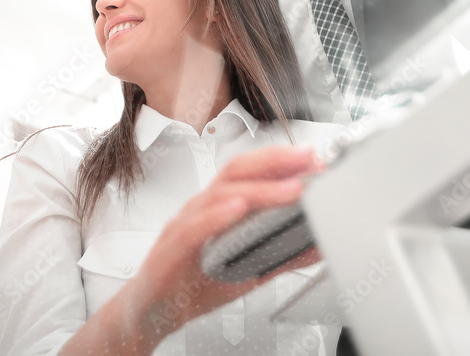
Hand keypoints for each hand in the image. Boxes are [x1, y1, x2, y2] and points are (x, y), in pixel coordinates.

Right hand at [125, 145, 318, 341]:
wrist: (153, 311)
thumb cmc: (192, 283)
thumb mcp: (246, 269)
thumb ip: (280, 255)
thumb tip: (316, 245)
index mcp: (218, 207)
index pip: (249, 172)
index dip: (281, 162)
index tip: (313, 160)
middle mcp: (201, 208)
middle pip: (236, 172)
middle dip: (275, 161)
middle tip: (308, 159)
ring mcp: (184, 225)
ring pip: (220, 196)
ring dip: (260, 190)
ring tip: (291, 189)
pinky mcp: (171, 250)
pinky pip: (194, 228)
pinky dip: (217, 217)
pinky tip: (238, 210)